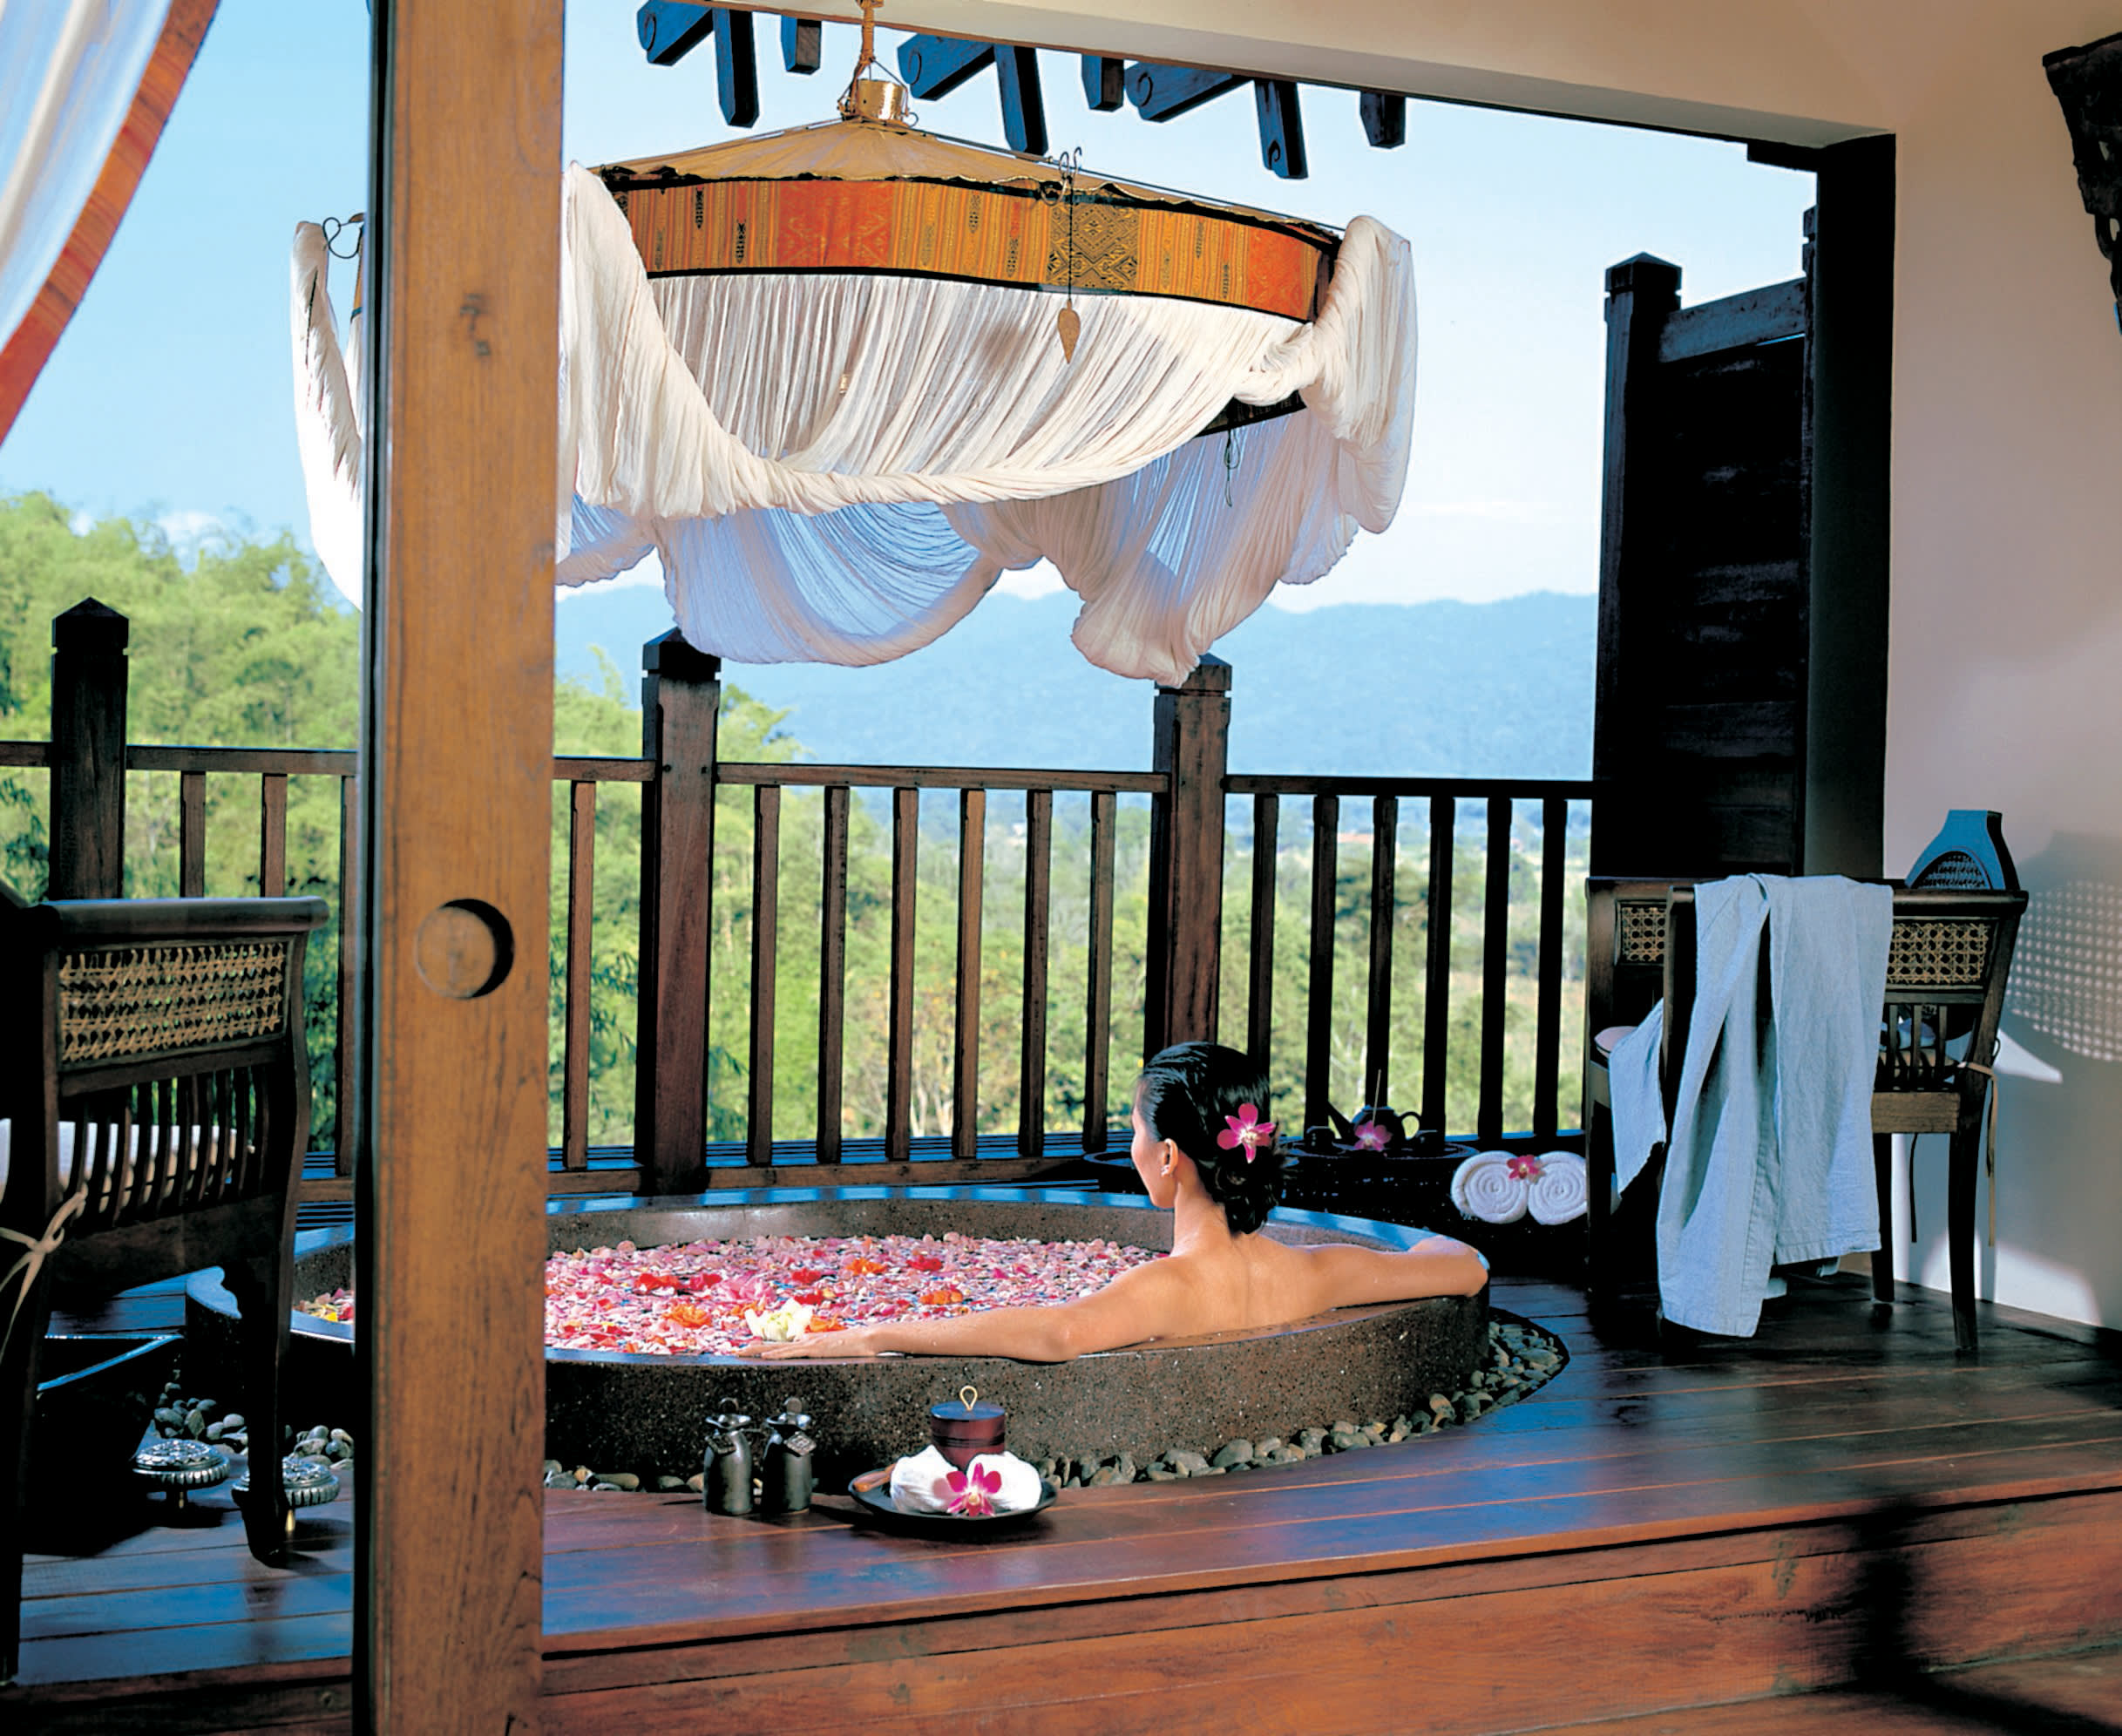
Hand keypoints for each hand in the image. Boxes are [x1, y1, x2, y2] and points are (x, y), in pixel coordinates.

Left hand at [735, 1330, 875, 1358]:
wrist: (869, 1338)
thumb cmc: (856, 1345)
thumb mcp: (835, 1350)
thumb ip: (822, 1351)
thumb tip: (813, 1350)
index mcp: (809, 1342)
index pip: (782, 1345)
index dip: (764, 1348)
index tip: (748, 1351)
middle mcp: (806, 1340)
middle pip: (774, 1345)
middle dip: (753, 1348)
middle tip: (735, 1351)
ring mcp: (810, 1344)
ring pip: (778, 1348)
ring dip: (758, 1350)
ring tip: (742, 1352)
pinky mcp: (816, 1349)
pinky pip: (792, 1352)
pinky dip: (777, 1354)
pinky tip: (765, 1357)